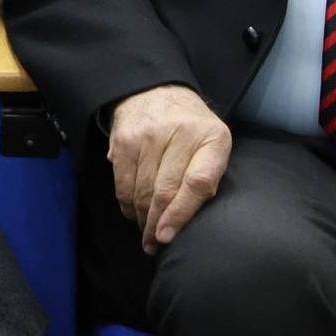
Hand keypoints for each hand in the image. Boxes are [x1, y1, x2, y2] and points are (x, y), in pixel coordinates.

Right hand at [107, 84, 230, 253]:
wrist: (155, 90)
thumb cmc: (191, 128)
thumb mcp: (213, 144)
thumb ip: (207, 177)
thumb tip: (184, 220)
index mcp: (211, 138)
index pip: (196, 183)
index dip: (180, 214)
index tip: (167, 236)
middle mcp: (179, 133)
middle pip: (164, 191)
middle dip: (157, 225)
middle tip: (155, 245)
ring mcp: (147, 135)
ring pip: (141, 191)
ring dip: (141, 218)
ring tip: (145, 230)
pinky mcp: (123, 140)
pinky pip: (122, 183)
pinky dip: (127, 204)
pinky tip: (134, 211)